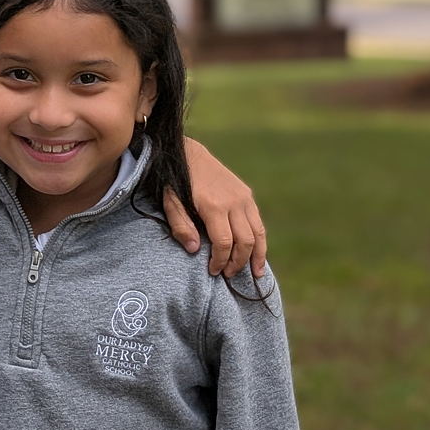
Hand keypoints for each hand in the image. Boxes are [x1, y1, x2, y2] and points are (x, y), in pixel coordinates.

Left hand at [164, 138, 266, 277]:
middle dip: (238, 262)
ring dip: (257, 256)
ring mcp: (243, 197)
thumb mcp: (170, 202)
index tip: (214, 271)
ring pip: (258, 233)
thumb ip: (180, 226)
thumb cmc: (175, 181)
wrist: (189, 154)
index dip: (220, 261)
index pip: (224, 242)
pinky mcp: (247, 195)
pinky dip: (260, 241)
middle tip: (229, 275)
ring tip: (255, 274)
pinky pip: (258, 223)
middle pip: (245, 241)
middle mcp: (233, 202)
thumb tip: (194, 250)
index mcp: (213, 206)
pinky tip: (258, 255)